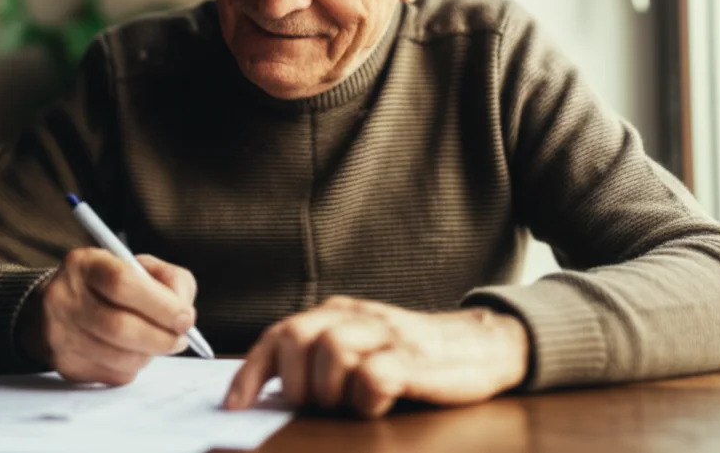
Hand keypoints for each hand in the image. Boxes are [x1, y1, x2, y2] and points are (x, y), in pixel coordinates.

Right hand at [17, 247, 196, 384]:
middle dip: (161, 338)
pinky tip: (132, 352)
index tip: (186, 318)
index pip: (122, 283)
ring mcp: (60, 333)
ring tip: (156, 343)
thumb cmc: (112, 285)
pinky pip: (113, 375)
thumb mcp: (141, 267)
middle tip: (180, 340)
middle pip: (119, 327)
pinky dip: (134, 367)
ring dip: (149, 355)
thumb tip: (184, 316)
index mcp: (85, 264)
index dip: (161, 304)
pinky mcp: (65, 364)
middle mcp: (64, 297)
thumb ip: (172, 281)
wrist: (62, 307)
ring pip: (119, 357)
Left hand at [225, 296, 528, 416]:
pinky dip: (367, 398)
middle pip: (296, 335)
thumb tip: (271, 393)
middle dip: (294, 381)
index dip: (252, 370)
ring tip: (350, 403)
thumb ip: (321, 359)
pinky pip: (374, 376)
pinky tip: (378, 404)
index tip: (235, 405)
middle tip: (312, 405)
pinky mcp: (414, 359)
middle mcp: (356, 317)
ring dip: (330, 390)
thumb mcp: (361, 349)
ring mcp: (386, 335)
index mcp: (336, 314)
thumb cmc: (413, 357)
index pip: (278, 333)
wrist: (483, 344)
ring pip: (331, 350)